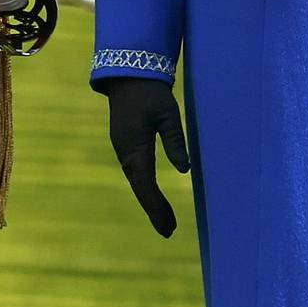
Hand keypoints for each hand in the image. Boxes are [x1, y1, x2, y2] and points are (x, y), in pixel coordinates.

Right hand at [97, 76, 187, 237]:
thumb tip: (184, 170)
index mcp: (135, 147)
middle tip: (169, 232)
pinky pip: (135, 172)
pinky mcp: (125, 145)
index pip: (148, 185)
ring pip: (137, 182)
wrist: (128, 74)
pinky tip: (153, 197)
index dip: (158, 207)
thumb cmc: (151, 93)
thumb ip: (175, 142)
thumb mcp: (168, 115)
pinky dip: (145, 187)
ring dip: (150, 201)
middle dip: (154, 211)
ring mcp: (123, 149)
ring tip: (165, 221)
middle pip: (141, 189)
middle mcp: (125, 153)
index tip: (169, 226)